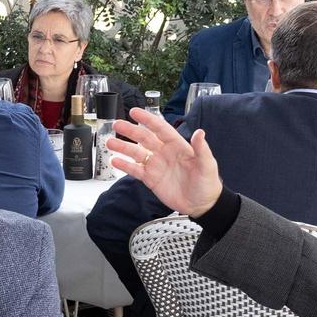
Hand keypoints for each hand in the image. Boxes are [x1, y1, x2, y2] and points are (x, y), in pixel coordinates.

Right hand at [104, 107, 223, 216]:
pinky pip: (135, 170)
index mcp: (177, 145)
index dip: (148, 119)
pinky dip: (125, 165)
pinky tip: (114, 161)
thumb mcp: (207, 165)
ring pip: (136, 153)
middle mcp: (164, 152)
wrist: (202, 205)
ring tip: (109, 142)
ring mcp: (156, 165)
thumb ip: (202, 149)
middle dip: (130, 131)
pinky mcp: (151, 179)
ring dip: (123, 147)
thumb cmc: (207, 183)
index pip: (160, 128)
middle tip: (116, 124)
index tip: (134, 112)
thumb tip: (200, 132)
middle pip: (144, 138)